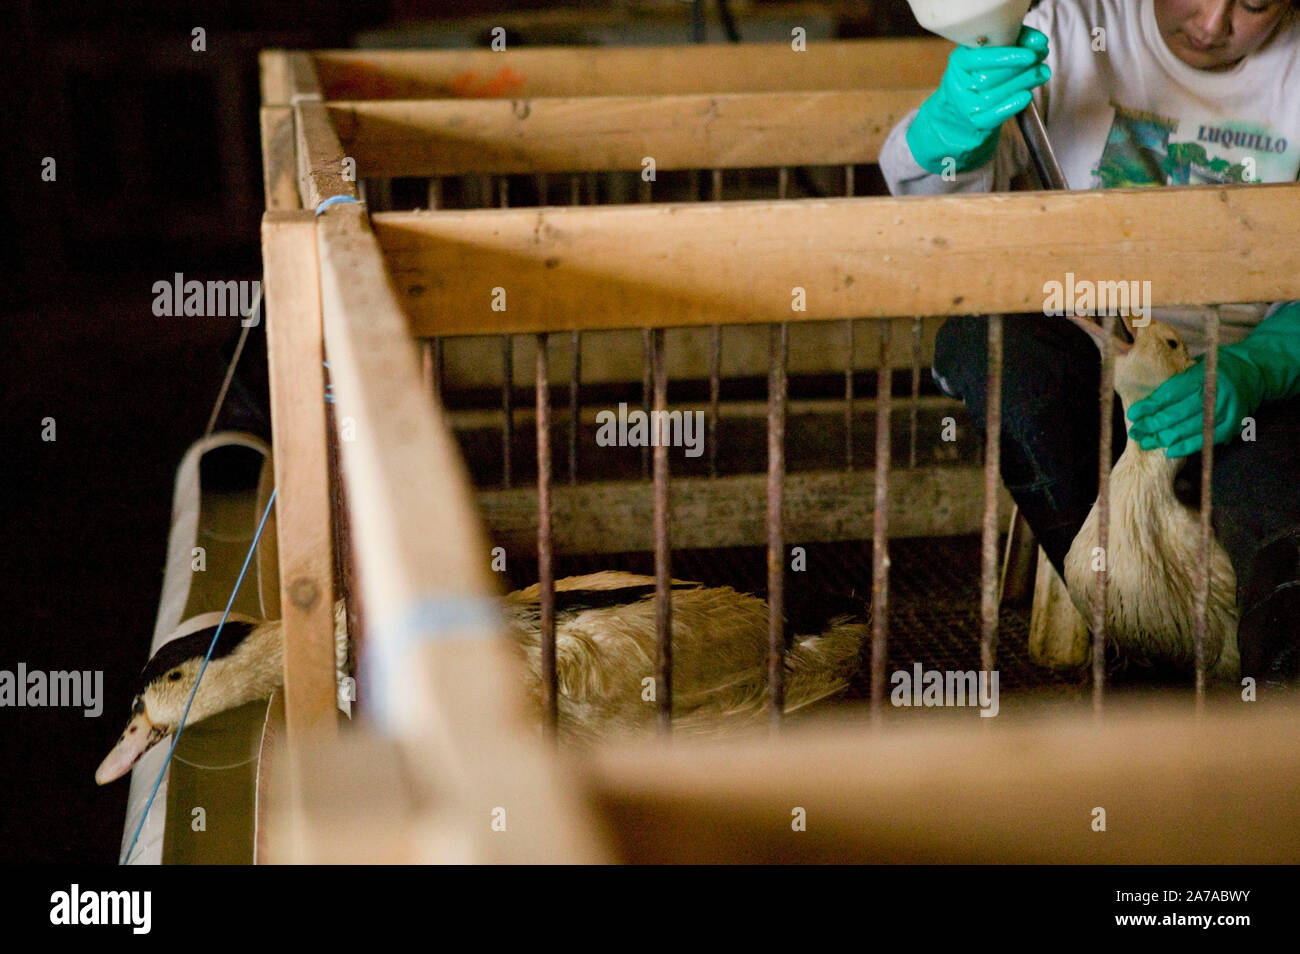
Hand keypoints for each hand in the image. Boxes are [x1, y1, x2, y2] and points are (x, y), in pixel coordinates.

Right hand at [906, 26, 1050, 175]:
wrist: (958, 110)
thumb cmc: (979, 75)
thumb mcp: (988, 56)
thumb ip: (1012, 43)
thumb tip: (1038, 41)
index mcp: (959, 62)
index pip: (979, 58)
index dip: (1006, 55)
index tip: (1031, 52)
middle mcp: (959, 84)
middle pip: (989, 78)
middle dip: (1020, 67)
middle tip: (1042, 57)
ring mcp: (966, 106)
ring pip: (995, 95)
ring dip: (1023, 83)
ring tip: (1042, 72)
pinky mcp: (975, 122)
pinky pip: (994, 116)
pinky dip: (1012, 105)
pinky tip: (1027, 96)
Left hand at [1127, 350, 1263, 457]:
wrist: (1255, 372)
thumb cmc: (1218, 369)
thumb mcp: (1196, 367)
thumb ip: (1175, 383)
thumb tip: (1145, 404)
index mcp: (1202, 376)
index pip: (1169, 395)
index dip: (1149, 407)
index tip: (1133, 414)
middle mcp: (1214, 394)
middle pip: (1175, 414)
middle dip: (1151, 425)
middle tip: (1135, 432)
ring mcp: (1225, 411)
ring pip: (1187, 429)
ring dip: (1163, 438)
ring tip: (1145, 442)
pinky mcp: (1232, 425)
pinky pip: (1204, 439)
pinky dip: (1186, 446)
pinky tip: (1169, 450)